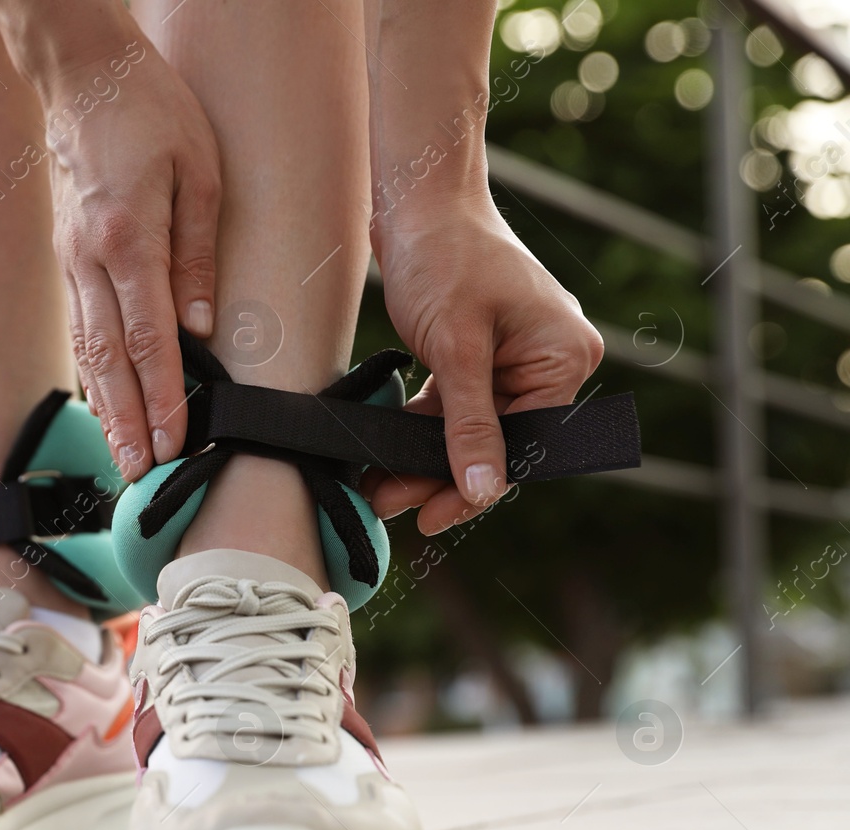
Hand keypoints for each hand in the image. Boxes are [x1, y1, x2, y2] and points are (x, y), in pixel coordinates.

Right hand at [41, 38, 220, 479]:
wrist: (82, 76)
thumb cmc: (151, 112)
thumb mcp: (199, 170)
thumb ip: (198, 251)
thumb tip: (202, 325)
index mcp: (127, 237)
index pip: (149, 336)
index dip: (162, 395)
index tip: (173, 440)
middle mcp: (90, 259)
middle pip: (110, 358)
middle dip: (126, 421)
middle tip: (139, 473)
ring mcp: (72, 262)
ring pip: (88, 349)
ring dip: (105, 408)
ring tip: (121, 456)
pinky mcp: (68, 260)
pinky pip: (81, 327)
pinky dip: (92, 373)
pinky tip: (104, 404)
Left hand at [365, 199, 602, 534]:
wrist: (418, 198)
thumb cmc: (445, 256)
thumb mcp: (456, 347)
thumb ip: (468, 423)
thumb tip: (484, 490)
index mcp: (564, 358)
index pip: (525, 446)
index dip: (476, 487)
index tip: (431, 518)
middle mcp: (550, 361)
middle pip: (497, 442)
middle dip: (441, 476)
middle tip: (390, 505)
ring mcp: (514, 358)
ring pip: (470, 430)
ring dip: (424, 459)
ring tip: (378, 488)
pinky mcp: (479, 354)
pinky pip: (455, 407)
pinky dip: (422, 430)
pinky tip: (387, 453)